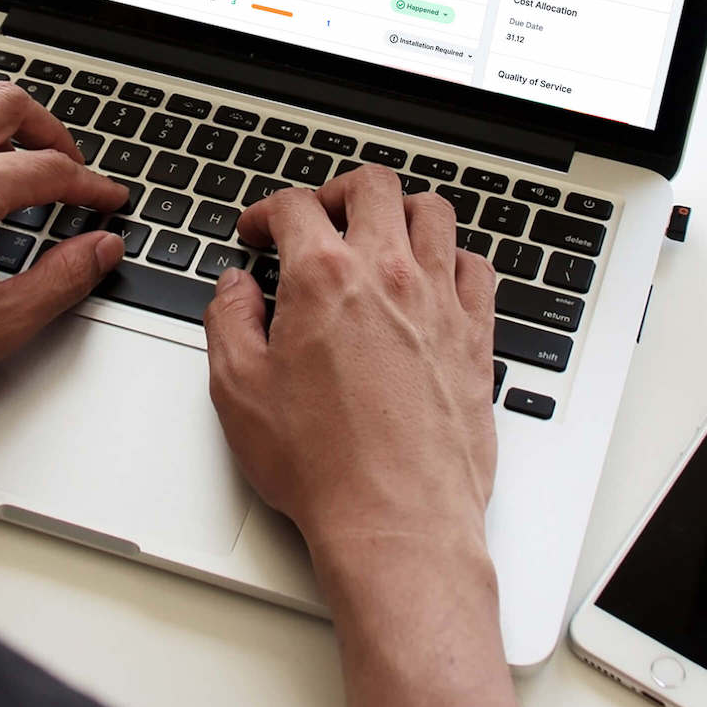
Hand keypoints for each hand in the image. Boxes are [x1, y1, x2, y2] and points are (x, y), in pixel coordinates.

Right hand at [205, 164, 497, 553]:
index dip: (266, 212)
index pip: (295, 207)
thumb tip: (235, 288)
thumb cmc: (322, 466)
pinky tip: (435, 277)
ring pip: (433, 212)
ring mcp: (440, 301)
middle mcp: (388, 275)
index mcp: (325, 279)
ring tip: (380, 233)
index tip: (258, 232)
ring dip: (401, 211)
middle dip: (337, 191)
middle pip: (373, 187)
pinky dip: (454, 258)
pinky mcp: (476, 336)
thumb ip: (229, 322)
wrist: (397, 519)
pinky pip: (476, 267)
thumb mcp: (239, 391)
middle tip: (320, 217)